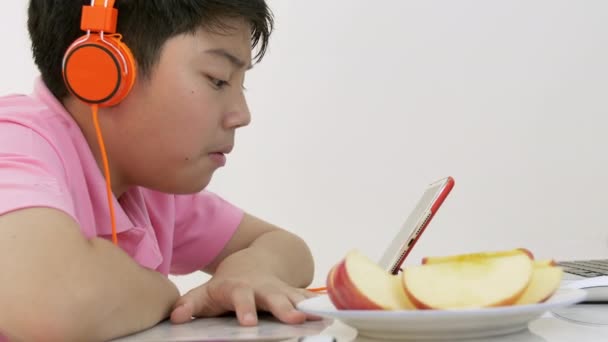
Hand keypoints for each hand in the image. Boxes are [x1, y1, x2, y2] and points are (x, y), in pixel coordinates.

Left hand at [169, 274, 320, 325]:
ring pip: (295, 298)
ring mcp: (281, 290)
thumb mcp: (207, 292)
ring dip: (307, 307)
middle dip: (284, 308)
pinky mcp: (294, 293)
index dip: (246, 309)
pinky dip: (320, 305)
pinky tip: (330, 314)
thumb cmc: (227, 284)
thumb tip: (174, 318)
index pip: (241, 298)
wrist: (254, 262)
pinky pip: (309, 299)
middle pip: (274, 298)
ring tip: (318, 317)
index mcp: (238, 288)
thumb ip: (190, 304)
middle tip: (294, 320)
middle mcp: (262, 288)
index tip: (249, 323)